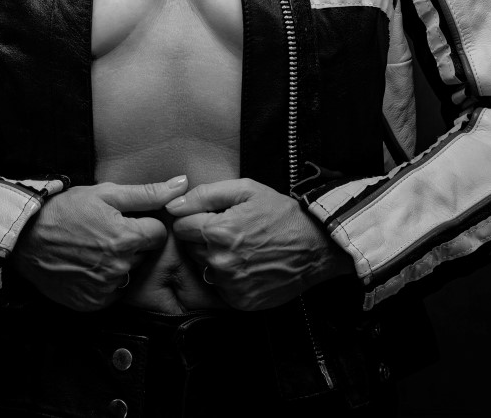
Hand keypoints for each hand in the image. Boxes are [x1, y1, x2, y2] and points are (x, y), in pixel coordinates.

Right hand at [10, 175, 187, 310]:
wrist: (26, 238)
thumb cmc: (65, 211)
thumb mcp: (105, 193)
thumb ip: (147, 193)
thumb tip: (181, 185)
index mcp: (126, 238)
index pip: (158, 234)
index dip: (144, 224)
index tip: (126, 220)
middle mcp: (119, 267)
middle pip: (143, 254)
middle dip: (132, 242)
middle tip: (106, 231)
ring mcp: (105, 288)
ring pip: (128, 273)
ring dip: (119, 262)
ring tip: (94, 247)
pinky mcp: (92, 303)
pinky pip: (112, 292)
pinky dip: (105, 280)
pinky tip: (88, 265)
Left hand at [166, 178, 352, 310]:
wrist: (315, 247)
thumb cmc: (282, 215)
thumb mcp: (246, 190)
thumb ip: (205, 194)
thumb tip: (174, 204)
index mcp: (218, 231)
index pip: (180, 226)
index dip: (193, 218)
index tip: (210, 217)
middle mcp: (220, 261)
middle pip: (190, 248)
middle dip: (203, 237)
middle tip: (230, 230)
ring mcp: (230, 285)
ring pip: (203, 268)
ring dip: (214, 257)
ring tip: (240, 247)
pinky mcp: (240, 301)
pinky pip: (219, 287)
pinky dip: (228, 277)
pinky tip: (247, 264)